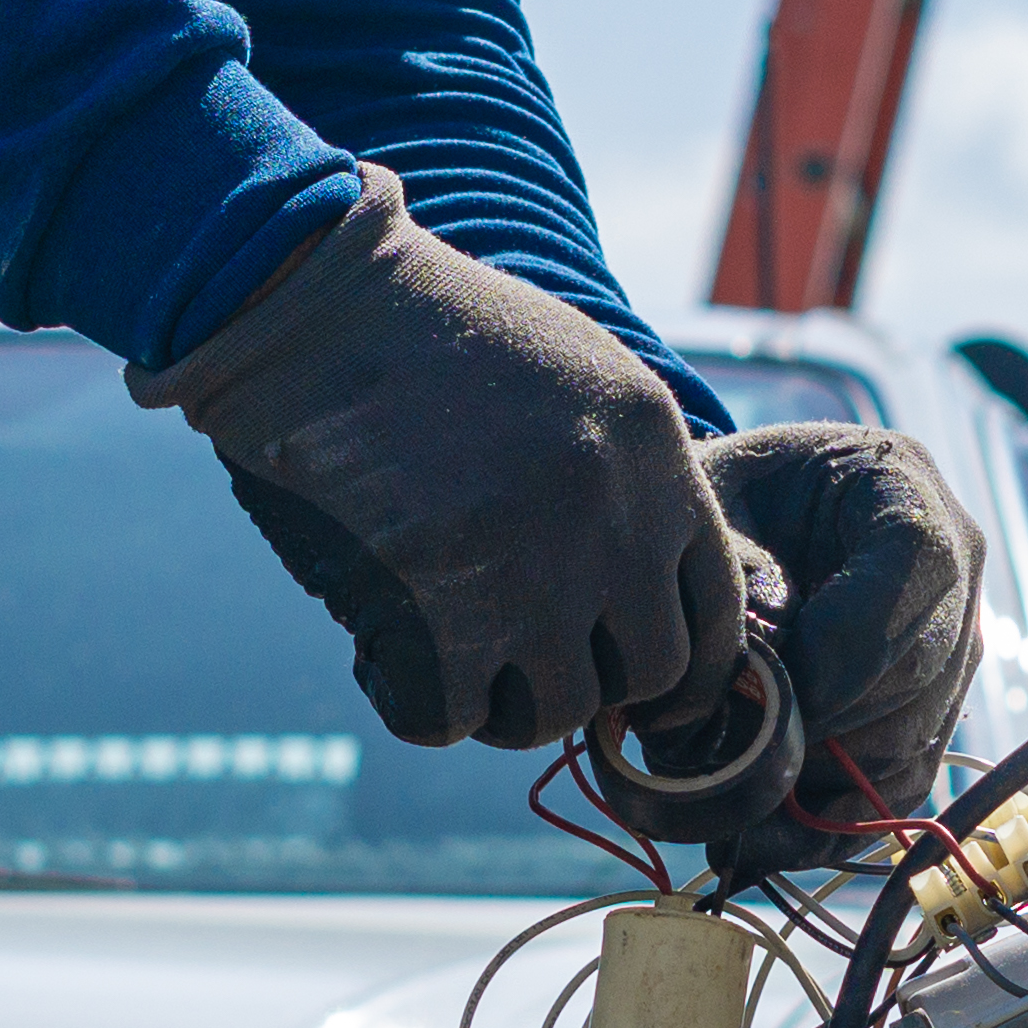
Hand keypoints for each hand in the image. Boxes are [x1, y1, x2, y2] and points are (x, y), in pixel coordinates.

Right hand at [132, 166, 746, 750]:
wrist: (311, 307)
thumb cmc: (431, 335)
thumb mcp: (576, 376)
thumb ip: (631, 479)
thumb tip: (647, 603)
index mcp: (654, 453)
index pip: (716, 606)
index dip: (683, 663)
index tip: (634, 677)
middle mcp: (610, 520)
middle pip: (649, 677)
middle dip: (593, 686)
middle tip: (533, 665)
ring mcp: (525, 576)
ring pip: (552, 714)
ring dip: (503, 704)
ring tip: (452, 647)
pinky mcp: (431, 617)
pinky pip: (448, 720)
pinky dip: (414, 699)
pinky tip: (384, 646)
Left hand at [679, 422, 984, 874]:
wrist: (741, 517)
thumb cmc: (724, 499)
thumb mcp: (708, 504)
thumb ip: (731, 575)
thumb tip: (753, 685)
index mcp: (902, 483)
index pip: (916, 566)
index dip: (846, 643)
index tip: (764, 687)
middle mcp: (955, 562)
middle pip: (920, 667)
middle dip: (824, 725)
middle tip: (732, 755)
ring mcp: (955, 641)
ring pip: (913, 736)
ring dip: (823, 782)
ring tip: (732, 806)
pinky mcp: (934, 707)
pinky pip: (906, 782)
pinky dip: (837, 820)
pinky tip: (768, 838)